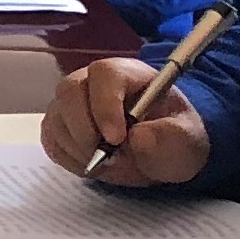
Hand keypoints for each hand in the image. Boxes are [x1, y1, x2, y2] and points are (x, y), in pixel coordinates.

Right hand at [45, 58, 211, 186]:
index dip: (105, 104)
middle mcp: (92, 81)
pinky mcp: (60, 124)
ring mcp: (72, 102)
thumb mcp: (188, 141)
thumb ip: (172, 137)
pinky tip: (94, 164)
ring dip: (79, 149)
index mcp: (128, 74)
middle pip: (69, 91)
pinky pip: (51, 139)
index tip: (116, 138)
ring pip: (56, 118)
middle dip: (84, 130)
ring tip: (110, 163)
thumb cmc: (174, 138)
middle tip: (106, 156)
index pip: (105, 74)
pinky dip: (70, 159)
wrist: (160, 150)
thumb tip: (139, 137)